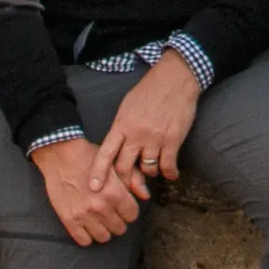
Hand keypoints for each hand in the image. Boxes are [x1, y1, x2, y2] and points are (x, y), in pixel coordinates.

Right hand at [34, 139, 141, 245]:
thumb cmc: (88, 157)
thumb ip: (134, 179)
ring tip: (98, 218)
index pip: (132, 215)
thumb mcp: (114, 163)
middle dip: (117, 220)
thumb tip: (145, 196)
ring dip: (103, 229)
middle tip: (109, 211)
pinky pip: (84, 240)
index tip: (121, 206)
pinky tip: (86, 224)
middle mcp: (100, 207)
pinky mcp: (69, 220)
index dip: (128, 210)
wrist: (60, 155)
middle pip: (119, 228)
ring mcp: (84, 215)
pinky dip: (87, 235)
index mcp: (114, 193)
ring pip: (104, 237)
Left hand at [91, 55, 200, 197]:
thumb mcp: (127, 106)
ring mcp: (154, 138)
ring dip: (149, 173)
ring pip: (148, 169)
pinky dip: (170, 173)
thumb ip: (121, 127)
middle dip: (125, 181)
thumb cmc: (149, 91)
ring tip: (152, 170)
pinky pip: (168, 166)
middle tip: (129, 187)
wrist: (173, 81)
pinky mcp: (172, 141)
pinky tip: (171, 173)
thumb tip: (116, 146)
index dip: (98, 172)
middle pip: (125, 167)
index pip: (106, 153)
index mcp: (121, 125)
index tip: (94, 187)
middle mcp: (135, 134)